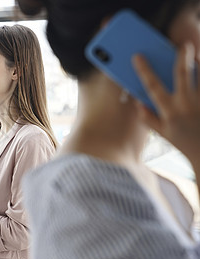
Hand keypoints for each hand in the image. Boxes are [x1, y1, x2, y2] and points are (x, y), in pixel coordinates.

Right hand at [133, 43, 199, 165]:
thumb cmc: (184, 143)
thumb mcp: (162, 133)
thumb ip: (148, 117)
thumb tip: (138, 102)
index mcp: (169, 111)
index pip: (152, 86)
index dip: (144, 70)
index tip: (137, 56)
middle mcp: (186, 104)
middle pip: (182, 73)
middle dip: (181, 57)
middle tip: (183, 44)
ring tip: (199, 54)